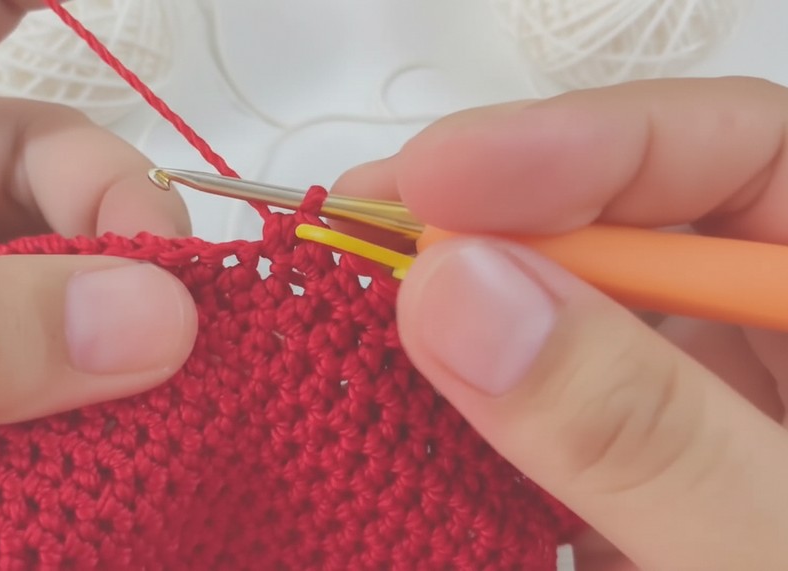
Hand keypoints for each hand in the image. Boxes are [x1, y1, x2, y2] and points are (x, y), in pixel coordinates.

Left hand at [0, 0, 196, 469]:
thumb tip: (149, 317)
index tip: (104, 7)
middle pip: (36, 159)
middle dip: (117, 205)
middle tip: (170, 284)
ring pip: (55, 268)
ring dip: (117, 310)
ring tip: (164, 372)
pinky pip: (39, 364)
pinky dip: (90, 388)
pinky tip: (126, 415)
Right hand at [334, 77, 787, 569]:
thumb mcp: (776, 558)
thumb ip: (643, 433)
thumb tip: (456, 295)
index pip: (743, 150)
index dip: (580, 144)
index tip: (433, 180)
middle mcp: (785, 335)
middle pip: (637, 224)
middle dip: (494, 224)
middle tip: (359, 238)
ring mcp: (718, 407)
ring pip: (575, 322)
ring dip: (464, 323)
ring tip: (350, 314)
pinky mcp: (651, 474)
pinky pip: (554, 417)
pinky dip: (473, 421)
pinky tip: (397, 418)